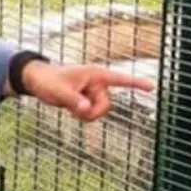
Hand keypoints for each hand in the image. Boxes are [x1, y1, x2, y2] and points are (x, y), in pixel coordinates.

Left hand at [18, 61, 154, 121]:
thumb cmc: (48, 80)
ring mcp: (92, 93)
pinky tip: (71, 108)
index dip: (136, 83)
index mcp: (95, 75)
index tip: (152, 87)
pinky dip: (83, 116)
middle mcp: (97, 84)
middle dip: (92, 112)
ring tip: (71, 106)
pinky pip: (92, 114)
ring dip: (86, 115)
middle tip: (75, 109)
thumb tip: (86, 110)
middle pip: (106, 106)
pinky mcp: (87, 100)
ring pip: (100, 112)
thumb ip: (73, 100)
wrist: (38, 81)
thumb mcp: (59, 91)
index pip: (120, 79)